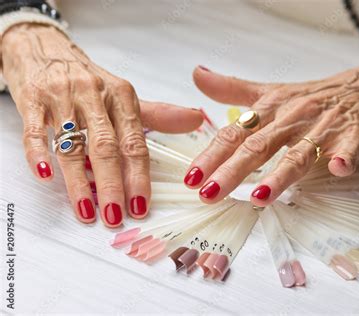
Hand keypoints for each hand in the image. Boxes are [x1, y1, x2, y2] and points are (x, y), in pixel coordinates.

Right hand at [1, 23, 202, 225]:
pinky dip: (39, 155)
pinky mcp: (32, 99)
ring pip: (72, 144)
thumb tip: (196, 119)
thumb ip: (159, 114)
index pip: (134, 142)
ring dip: (79, 182)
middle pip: (106, 147)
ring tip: (87, 210)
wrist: (43, 47)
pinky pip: (35, 131)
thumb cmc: (88, 77)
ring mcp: (62, 97)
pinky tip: (46, 176)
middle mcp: (94, 95)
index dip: (139, 176)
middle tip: (116, 215)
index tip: (141, 204)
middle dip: (112, 185)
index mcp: (121, 96)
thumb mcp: (123, 94)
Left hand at [184, 63, 358, 205]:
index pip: (235, 133)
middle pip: (258, 145)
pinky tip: (337, 169)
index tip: (192, 177)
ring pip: (298, 152)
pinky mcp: (353, 134)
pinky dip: (343, 158)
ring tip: (260, 196)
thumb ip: (233, 89)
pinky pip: (348, 147)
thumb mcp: (273, 90)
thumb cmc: (316, 95)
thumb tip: (197, 76)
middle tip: (209, 194)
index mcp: (271, 109)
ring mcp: (323, 127)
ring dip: (279, 174)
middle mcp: (292, 118)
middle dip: (232, 171)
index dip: (212, 154)